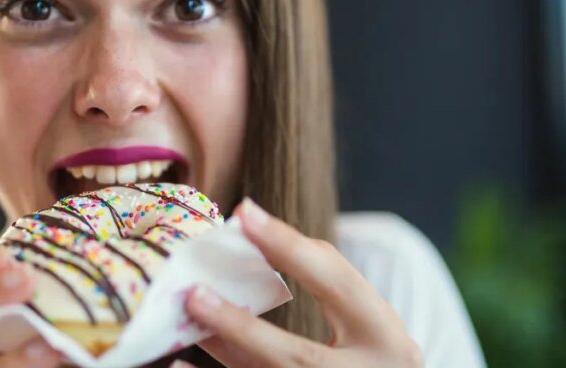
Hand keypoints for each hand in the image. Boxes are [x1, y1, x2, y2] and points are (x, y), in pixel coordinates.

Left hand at [183, 199, 423, 367]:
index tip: (243, 213)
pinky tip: (179, 364)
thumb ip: (324, 283)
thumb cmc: (371, 350)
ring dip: (222, 352)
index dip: (290, 246)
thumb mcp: (366, 320)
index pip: (337, 282)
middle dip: (242, 327)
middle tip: (195, 294)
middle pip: (297, 356)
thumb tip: (252, 234)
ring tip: (186, 322)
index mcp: (386, 337)